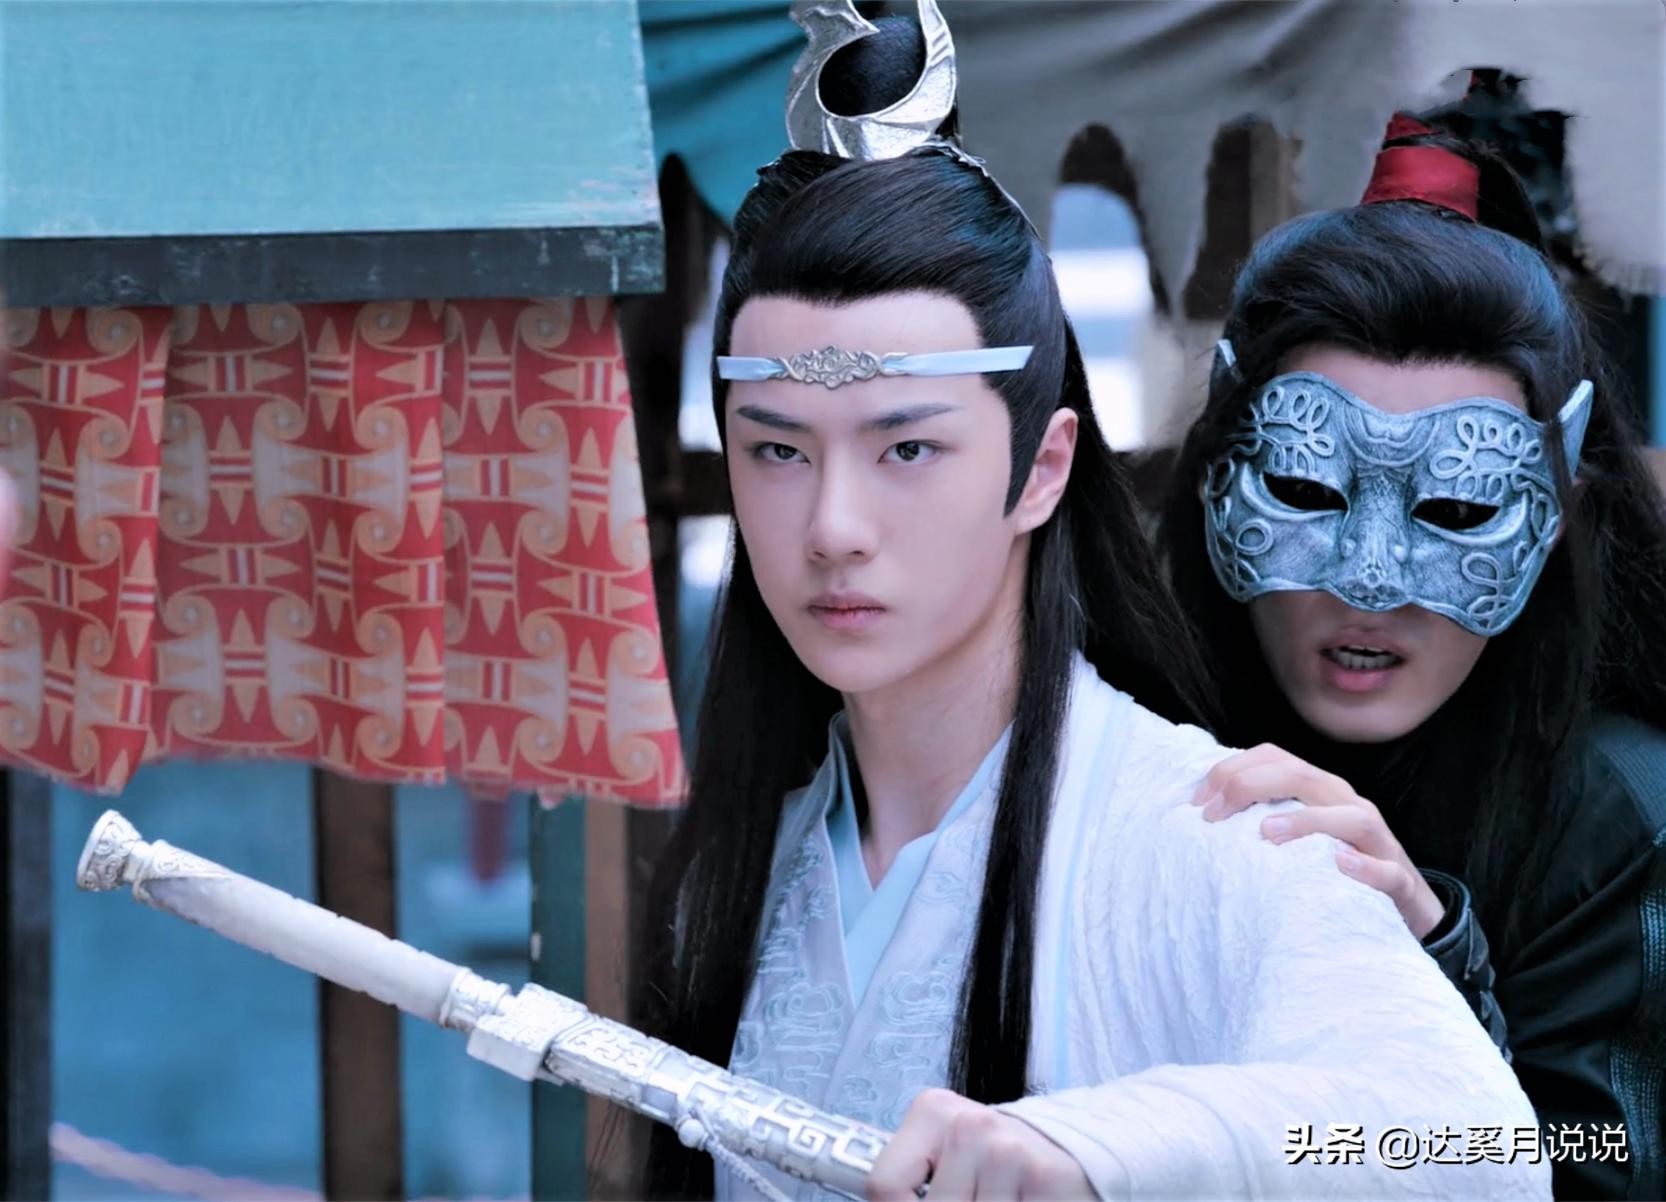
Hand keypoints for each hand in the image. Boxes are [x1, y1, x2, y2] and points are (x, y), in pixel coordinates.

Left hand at [867, 1088, 1092, 1201]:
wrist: (1072, 1154)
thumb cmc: (997, 1166)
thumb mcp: (948, 1161)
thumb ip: (912, 1186)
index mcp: (933, 1113)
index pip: (885, 1185)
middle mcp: (970, 1126)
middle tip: (974, 1198)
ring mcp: (1010, 1152)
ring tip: (1002, 1201)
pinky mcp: (1047, 1178)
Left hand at [1190, 743, 1444, 938]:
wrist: (1406, 908)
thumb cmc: (1335, 868)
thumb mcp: (1296, 835)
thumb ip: (1262, 816)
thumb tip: (1205, 811)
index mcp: (1321, 793)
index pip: (1277, 759)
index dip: (1234, 769)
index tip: (1197, 800)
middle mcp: (1349, 807)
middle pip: (1304, 777)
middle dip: (1252, 786)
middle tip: (1213, 816)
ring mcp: (1380, 844)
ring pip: (1353, 817)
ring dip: (1307, 821)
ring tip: (1267, 832)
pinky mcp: (1399, 882)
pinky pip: (1388, 871)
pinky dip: (1365, 867)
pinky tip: (1339, 864)